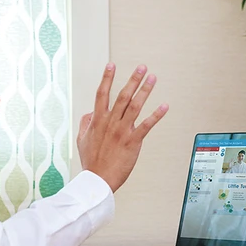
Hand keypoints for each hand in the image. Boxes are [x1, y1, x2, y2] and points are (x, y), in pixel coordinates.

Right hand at [76, 63, 168, 192]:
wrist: (97, 180)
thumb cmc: (90, 161)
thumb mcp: (81, 139)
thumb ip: (86, 123)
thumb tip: (90, 112)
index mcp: (97, 120)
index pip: (102, 94)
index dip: (107, 78)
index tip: (111, 65)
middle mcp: (110, 122)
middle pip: (123, 96)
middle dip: (132, 80)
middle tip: (142, 67)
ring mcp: (122, 131)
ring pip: (135, 106)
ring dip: (145, 91)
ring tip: (153, 78)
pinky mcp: (133, 142)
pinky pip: (146, 125)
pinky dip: (156, 115)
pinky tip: (164, 106)